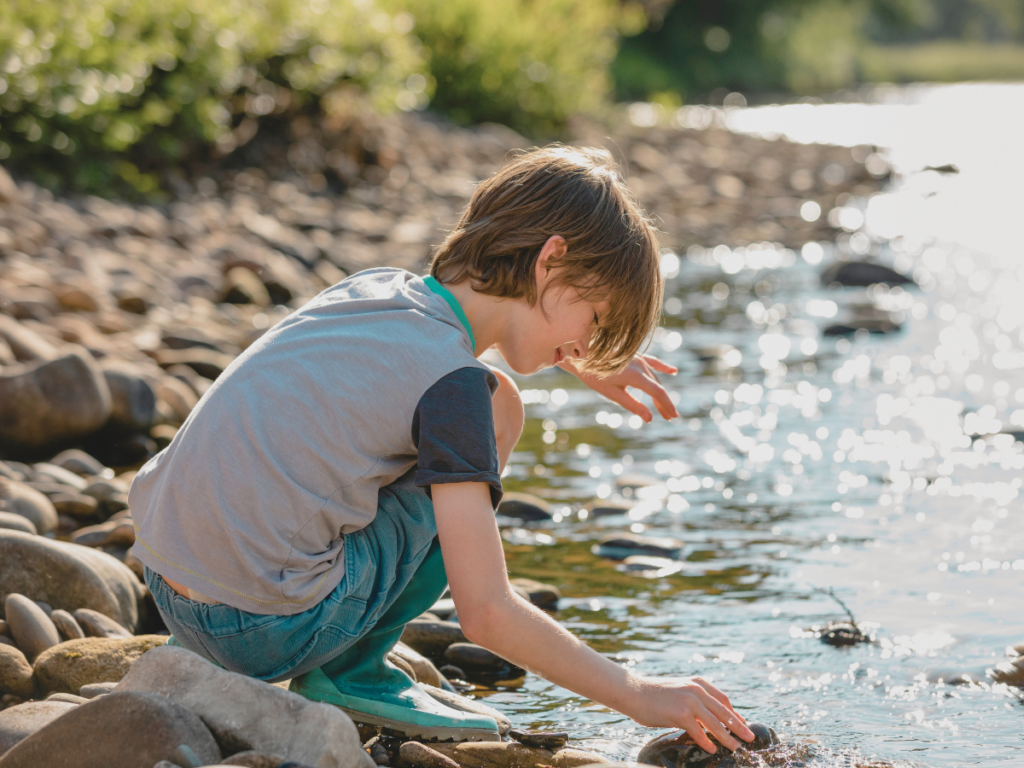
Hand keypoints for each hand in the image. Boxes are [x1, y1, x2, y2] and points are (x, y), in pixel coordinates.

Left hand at [561, 354, 678, 421]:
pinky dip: (662, 368)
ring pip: (654, 377)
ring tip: (664, 407)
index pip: (657, 392)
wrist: (583, 356)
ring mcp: (638, 359)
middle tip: (669, 418)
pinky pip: (652, 362)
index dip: (666, 405)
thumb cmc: (594, 376)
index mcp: (635, 375)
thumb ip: (633, 405)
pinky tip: (673, 371)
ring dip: (660, 392)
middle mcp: (640, 365)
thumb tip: (649, 418)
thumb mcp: (613, 394)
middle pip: (657, 386)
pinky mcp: (634, 356)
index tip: (672, 417)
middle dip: (663, 403)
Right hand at [625, 674, 753, 753]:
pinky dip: (707, 742)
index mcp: (697, 683)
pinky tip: (712, 749)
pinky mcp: (680, 714)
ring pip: (715, 724)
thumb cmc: (654, 694)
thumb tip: (708, 717)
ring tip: (736, 748)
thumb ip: (694, 700)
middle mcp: (696, 690)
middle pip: (724, 712)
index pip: (723, 699)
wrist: (633, 692)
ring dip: (727, 738)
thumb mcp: (679, 690)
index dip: (734, 713)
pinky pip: (699, 732)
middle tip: (750, 738)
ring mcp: (689, 702)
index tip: (743, 723)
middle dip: (739, 726)